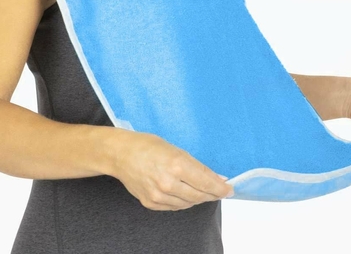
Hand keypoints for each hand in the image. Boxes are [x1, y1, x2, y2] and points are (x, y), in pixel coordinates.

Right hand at [108, 130, 233, 210]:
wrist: (121, 154)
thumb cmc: (148, 145)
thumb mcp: (176, 149)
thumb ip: (195, 165)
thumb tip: (215, 177)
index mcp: (177, 164)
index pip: (206, 181)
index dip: (220, 187)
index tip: (229, 189)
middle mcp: (168, 182)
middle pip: (199, 195)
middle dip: (212, 194)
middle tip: (220, 191)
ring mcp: (158, 195)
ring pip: (188, 203)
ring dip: (198, 197)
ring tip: (202, 190)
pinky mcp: (151, 203)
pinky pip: (174, 207)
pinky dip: (183, 201)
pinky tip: (185, 194)